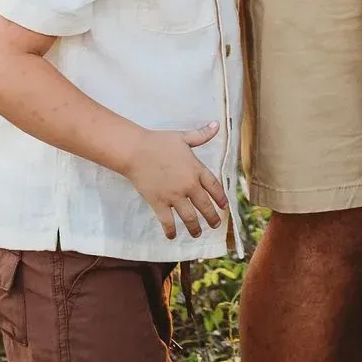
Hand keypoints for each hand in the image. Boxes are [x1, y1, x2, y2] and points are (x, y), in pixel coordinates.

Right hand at [121, 123, 226, 238]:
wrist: (136, 151)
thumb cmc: (159, 142)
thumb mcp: (183, 137)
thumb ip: (201, 135)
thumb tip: (217, 125)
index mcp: (196, 169)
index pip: (214, 187)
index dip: (221, 198)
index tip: (225, 207)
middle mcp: (188, 185)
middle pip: (205, 205)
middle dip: (212, 217)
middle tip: (216, 225)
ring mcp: (174, 196)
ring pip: (189, 217)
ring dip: (195, 228)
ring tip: (197, 234)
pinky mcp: (159, 203)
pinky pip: (168, 221)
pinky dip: (171, 231)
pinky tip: (172, 236)